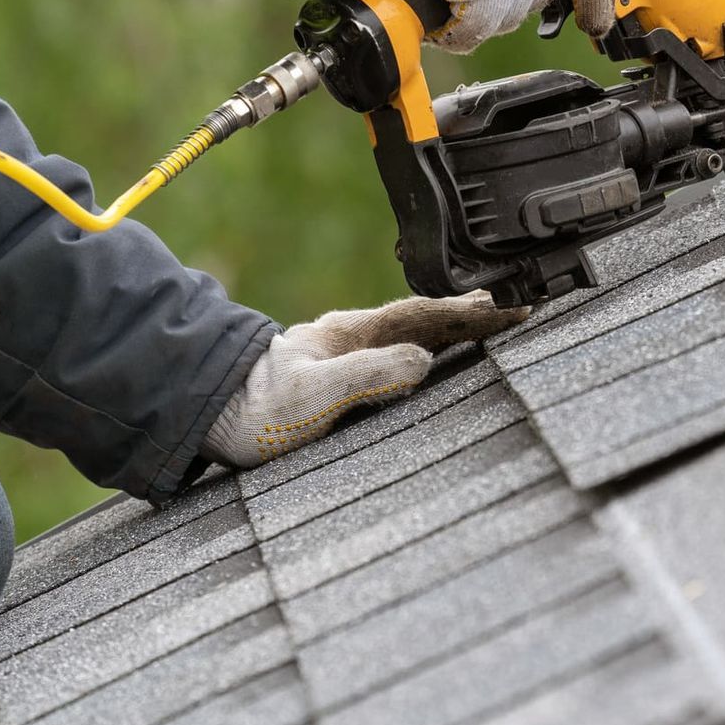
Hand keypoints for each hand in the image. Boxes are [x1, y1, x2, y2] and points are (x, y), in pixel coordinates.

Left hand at [201, 292, 524, 466]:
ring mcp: (346, 355)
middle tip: (519, 308)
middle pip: (427, 319)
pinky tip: (439, 359)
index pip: (427, 317)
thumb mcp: (312, 395)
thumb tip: (424, 361)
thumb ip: (367, 376)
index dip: (473, 315)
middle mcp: (353, 338)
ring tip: (492, 326)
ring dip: (455, 330)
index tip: (513, 310)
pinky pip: (399, 355)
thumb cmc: (252, 412)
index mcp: (353, 334)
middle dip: (474, 314)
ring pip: (414, 335)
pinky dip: (430, 350)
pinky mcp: (339, 378)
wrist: (205, 417)